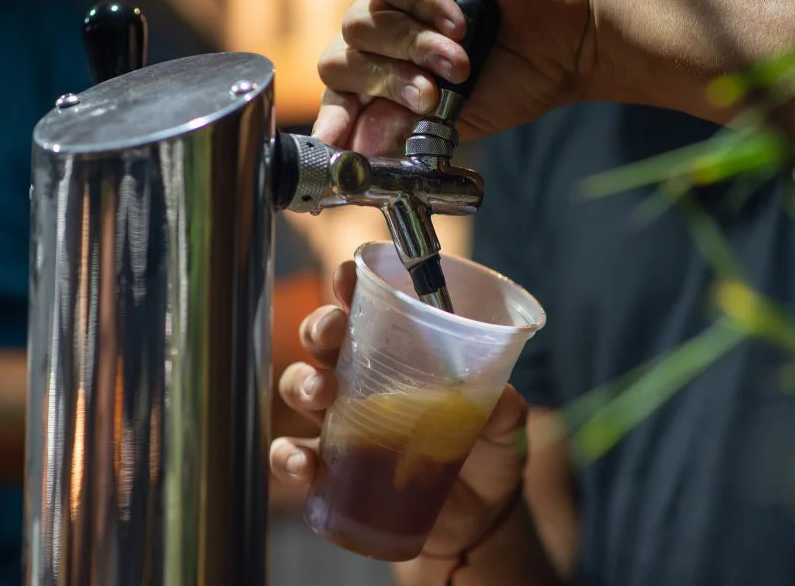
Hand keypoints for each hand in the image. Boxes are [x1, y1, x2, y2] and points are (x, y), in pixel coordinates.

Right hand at [269, 261, 529, 562]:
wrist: (480, 519)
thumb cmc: (488, 455)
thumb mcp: (506, 427)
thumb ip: (505, 409)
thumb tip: (500, 398)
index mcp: (402, 356)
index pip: (369, 310)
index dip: (351, 286)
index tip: (347, 275)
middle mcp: (363, 382)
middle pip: (323, 340)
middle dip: (319, 328)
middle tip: (332, 335)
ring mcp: (342, 425)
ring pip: (300, 387)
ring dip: (301, 383)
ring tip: (320, 394)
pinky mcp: (332, 470)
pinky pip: (293, 456)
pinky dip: (288, 456)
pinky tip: (305, 463)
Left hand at [312, 0, 595, 154]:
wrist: (566, 48)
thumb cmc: (515, 81)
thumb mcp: (452, 118)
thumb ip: (402, 127)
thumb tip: (358, 146)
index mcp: (389, 72)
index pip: (342, 93)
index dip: (334, 116)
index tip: (336, 141)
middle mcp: (387, 32)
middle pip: (344, 58)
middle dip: (385, 84)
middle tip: (429, 97)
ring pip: (361, 21)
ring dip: (412, 48)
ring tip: (459, 61)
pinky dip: (418, 2)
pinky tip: (456, 21)